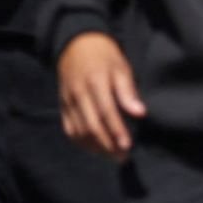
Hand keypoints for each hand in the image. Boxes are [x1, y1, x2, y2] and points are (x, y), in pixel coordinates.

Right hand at [58, 33, 143, 162]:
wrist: (76, 45)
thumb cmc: (105, 57)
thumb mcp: (121, 67)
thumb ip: (128, 91)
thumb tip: (140, 113)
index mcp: (95, 82)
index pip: (106, 112)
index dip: (116, 130)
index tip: (127, 146)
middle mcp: (79, 94)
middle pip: (91, 125)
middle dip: (107, 144)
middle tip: (122, 157)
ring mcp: (68, 101)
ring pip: (79, 130)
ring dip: (95, 147)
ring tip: (112, 156)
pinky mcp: (62, 106)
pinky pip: (69, 129)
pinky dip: (81, 142)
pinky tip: (95, 148)